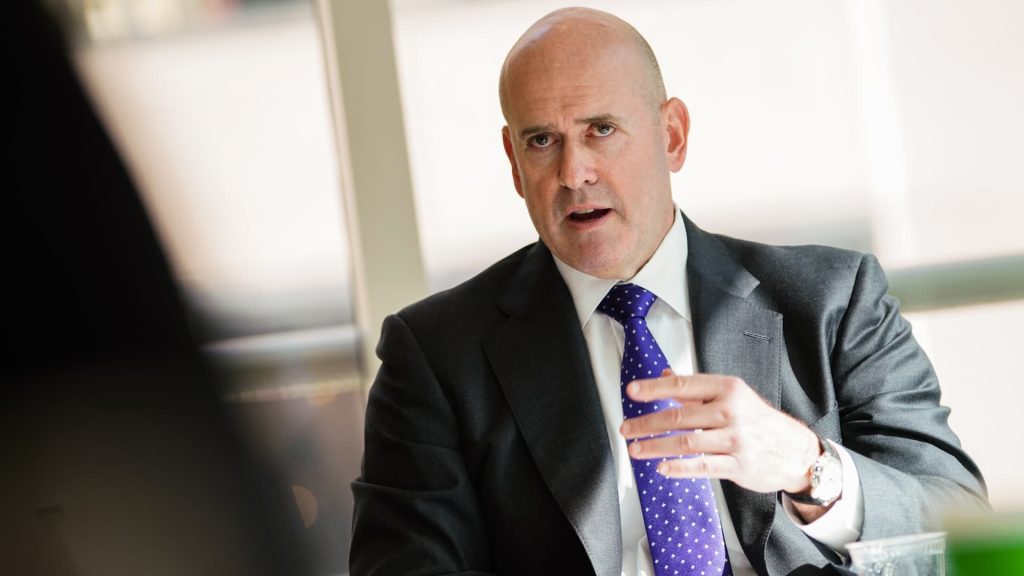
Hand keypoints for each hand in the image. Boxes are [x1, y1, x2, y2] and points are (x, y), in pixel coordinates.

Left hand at [619, 371, 820, 494]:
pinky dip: (679, 467)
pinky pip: (703, 466)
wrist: (796, 450)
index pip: (684, 385)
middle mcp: (732, 411)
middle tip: (626, 428)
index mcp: (728, 389)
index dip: (655, 388)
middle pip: (680, 416)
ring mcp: (736, 439)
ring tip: (636, 449)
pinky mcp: (739, 464)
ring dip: (656, 446)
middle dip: (647, 423)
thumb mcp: (733, 396)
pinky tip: (662, 467)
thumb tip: (665, 376)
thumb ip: (697, 390)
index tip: (633, 391)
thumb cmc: (759, 421)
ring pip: (687, 442)